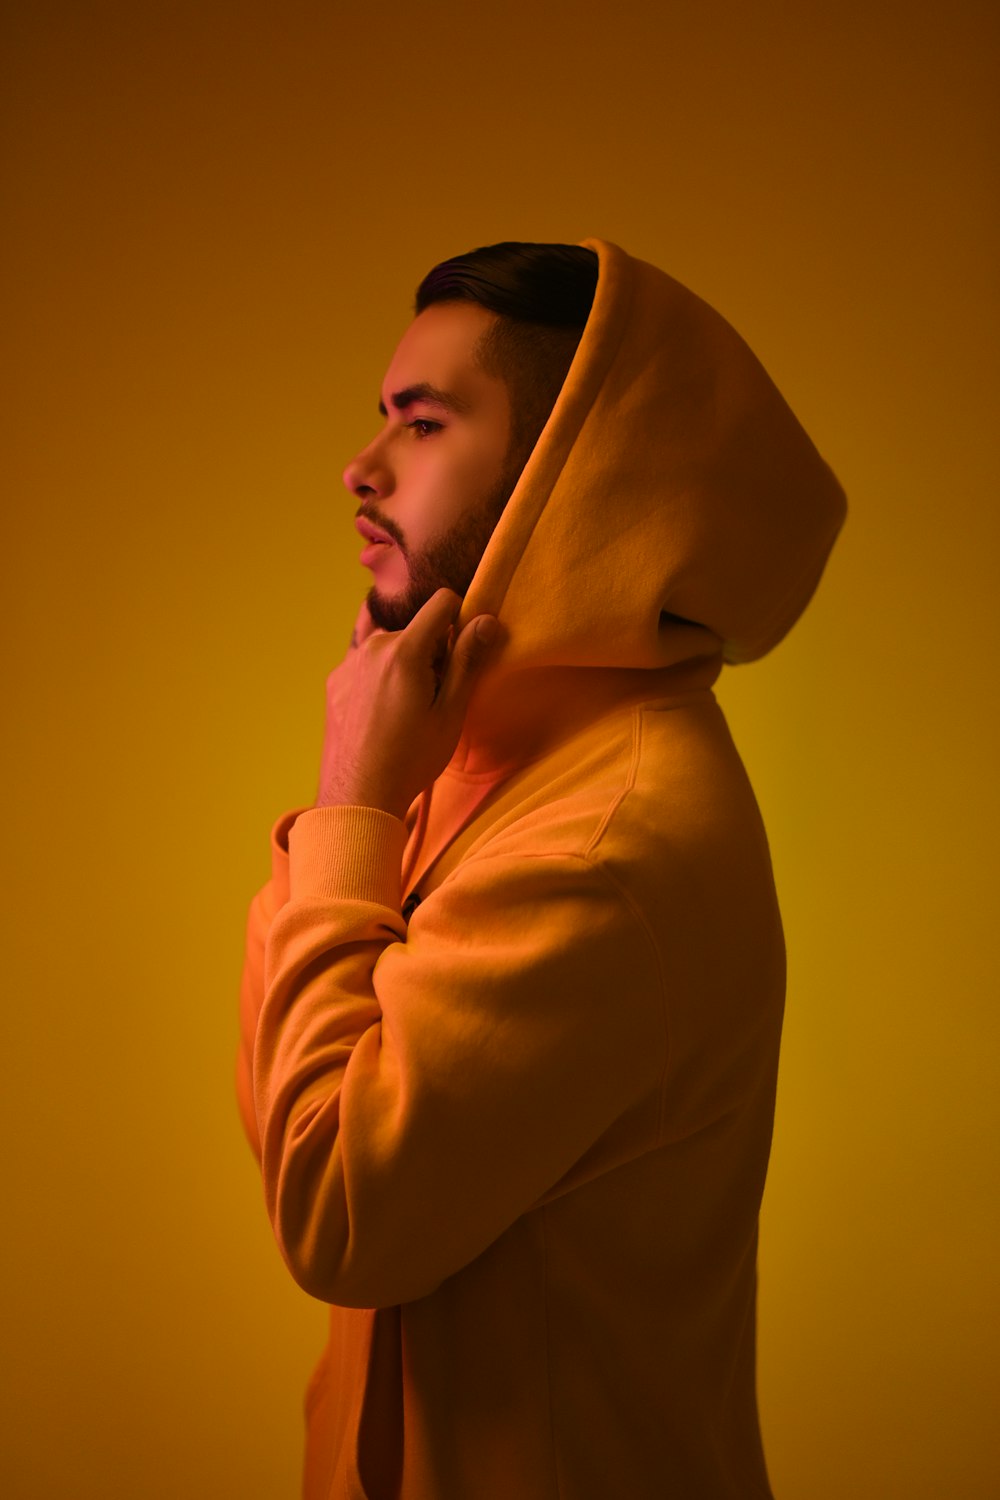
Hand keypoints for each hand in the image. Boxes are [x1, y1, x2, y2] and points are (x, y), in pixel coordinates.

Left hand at [317, 590, 498, 818]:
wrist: (359, 797)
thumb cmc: (412, 759)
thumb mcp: (450, 712)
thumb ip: (468, 661)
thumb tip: (487, 620)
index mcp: (404, 651)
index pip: (442, 601)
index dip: (460, 621)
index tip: (461, 656)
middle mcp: (371, 647)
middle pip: (417, 630)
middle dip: (432, 653)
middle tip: (434, 699)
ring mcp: (349, 664)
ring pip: (392, 648)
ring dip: (406, 666)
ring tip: (407, 712)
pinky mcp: (336, 682)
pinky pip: (368, 666)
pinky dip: (381, 680)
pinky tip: (383, 718)